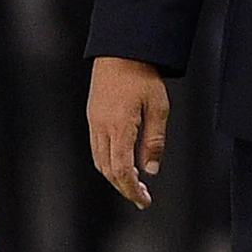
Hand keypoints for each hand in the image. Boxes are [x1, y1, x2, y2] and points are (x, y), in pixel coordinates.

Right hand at [86, 55, 169, 207]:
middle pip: (108, 170)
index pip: (121, 170)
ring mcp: (94, 122)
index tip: (143, 200)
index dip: (131, 189)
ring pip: (99, 161)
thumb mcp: (159, 107)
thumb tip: (150, 170)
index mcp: (119, 127)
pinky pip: (96, 148)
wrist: (121, 50)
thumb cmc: (143, 76)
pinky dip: (108, 162)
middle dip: (124, 187)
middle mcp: (101, 127)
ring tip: (134, 184)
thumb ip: (154, 141)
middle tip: (142, 197)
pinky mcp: (92, 116)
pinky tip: (122, 164)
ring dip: (115, 176)